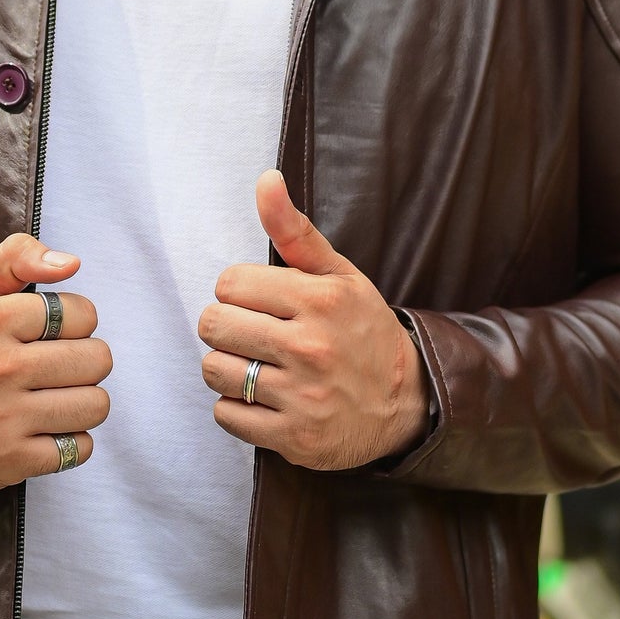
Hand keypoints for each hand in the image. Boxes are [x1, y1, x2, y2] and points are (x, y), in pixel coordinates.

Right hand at [0, 234, 111, 491]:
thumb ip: (17, 258)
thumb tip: (70, 263)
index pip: (83, 314)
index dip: (74, 322)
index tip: (49, 333)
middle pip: (97, 360)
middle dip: (83, 362)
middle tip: (54, 369)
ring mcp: (3, 418)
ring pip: (96, 405)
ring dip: (82, 402)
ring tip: (52, 398)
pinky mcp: (11, 460)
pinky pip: (81, 447)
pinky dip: (70, 441)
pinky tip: (44, 431)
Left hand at [197, 170, 428, 470]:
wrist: (406, 403)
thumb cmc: (362, 330)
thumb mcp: (339, 275)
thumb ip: (295, 231)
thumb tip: (265, 180)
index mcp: (320, 299)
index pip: (229, 284)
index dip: (240, 293)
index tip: (263, 304)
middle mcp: (311, 347)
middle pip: (213, 324)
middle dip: (226, 328)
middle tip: (254, 335)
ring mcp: (302, 396)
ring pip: (213, 370)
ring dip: (227, 368)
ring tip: (257, 367)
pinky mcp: (294, 438)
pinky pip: (225, 415)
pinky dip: (236, 408)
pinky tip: (265, 399)